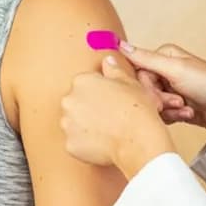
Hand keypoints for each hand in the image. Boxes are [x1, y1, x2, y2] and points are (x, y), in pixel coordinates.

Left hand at [62, 56, 173, 175]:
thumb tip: (107, 61)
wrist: (138, 141)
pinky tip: (103, 143)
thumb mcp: (130, 82)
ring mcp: (67, 124)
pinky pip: (76, 142)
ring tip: (108, 130)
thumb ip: (114, 69)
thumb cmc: (137, 111)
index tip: (111, 100)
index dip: (101, 92)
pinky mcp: (70, 144)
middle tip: (110, 116)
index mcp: (82, 81)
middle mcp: (69, 100)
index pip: (86, 84)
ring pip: (74, 123)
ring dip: (86, 126)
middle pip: (77, 103)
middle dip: (90, 108)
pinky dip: (87, 144)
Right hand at [120, 42, 205, 131]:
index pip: (137, 72)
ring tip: (186, 107)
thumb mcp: (176, 69)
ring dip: (169, 110)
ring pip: (152, 104)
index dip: (145, 88)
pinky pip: (162, 114)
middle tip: (177, 102)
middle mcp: (165, 71)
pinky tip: (188, 113)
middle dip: (160, 100)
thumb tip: (119, 44)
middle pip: (144, 90)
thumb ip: (145, 58)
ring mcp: (170, 89)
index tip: (156, 97)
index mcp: (163, 57)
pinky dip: (174, 116)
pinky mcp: (175, 106)